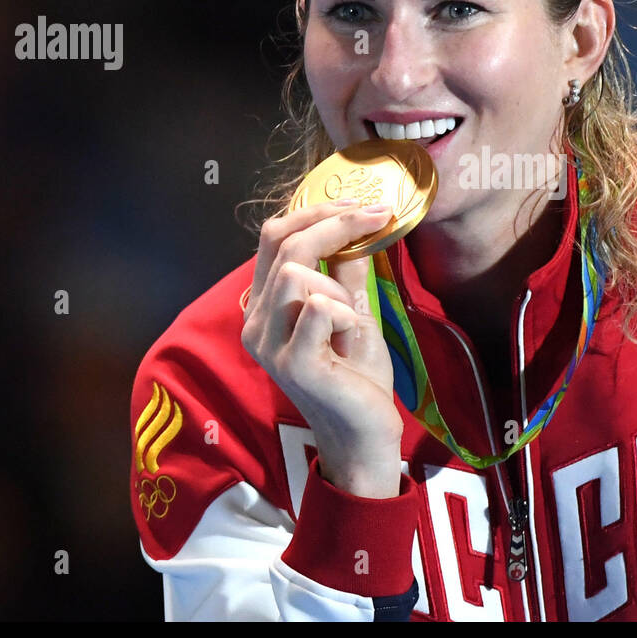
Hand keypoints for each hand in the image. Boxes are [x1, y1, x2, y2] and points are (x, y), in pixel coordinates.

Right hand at [241, 199, 402, 498]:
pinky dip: (346, 314)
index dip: (315, 212)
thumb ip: (346, 275)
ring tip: (354, 318)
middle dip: (336, 222)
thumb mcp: (353, 313)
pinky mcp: (293, 363)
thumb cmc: (358, 378)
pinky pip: (319, 308)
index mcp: (265, 307)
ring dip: (337, 284)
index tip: (362, 203)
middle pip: (281, 243)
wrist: (367, 434)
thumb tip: (357, 229)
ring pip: (295, 272)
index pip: (272, 237)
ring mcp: (269, 345)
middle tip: (380, 214)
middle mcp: (256, 323)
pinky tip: (352, 341)